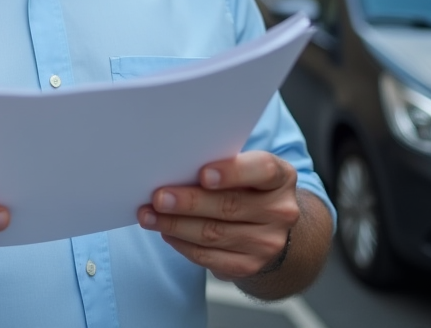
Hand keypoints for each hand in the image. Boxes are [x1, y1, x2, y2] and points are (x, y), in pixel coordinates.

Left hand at [136, 151, 299, 280]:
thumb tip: (174, 167)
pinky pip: (209, 257)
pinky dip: (182, 244)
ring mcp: (268, 243)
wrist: (269, 226)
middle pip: (229, 206)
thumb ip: (219, 166)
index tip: (203, 174)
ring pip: (214, 234)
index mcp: (281, 177)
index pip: (262, 170)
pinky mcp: (250, 265)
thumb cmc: (246, 187)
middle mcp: (280, 211)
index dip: (232, 172)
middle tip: (158, 198)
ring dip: (175, 225)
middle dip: (188, 202)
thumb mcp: (244, 169)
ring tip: (149, 216)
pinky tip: (166, 233)